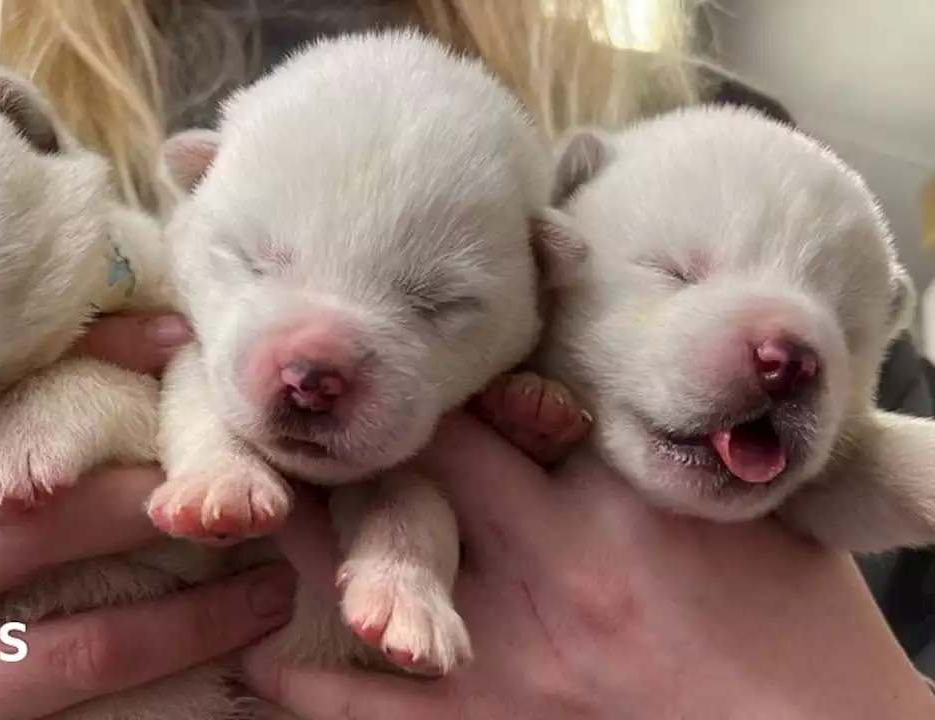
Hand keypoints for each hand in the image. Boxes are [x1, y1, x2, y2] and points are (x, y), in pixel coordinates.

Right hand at [0, 311, 295, 719]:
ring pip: (85, 647)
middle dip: (160, 507)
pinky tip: (214, 661)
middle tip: (247, 501)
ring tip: (268, 592)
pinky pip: (79, 715)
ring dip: (197, 619)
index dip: (96, 372)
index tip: (180, 350)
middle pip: (49, 527)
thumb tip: (149, 340)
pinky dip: (159, 684)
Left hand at [248, 388, 934, 718]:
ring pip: (371, 568)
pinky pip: (380, 711)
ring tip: (219, 507)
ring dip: (297, 536)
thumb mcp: (750, 509)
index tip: (390, 335)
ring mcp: (511, 647)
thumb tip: (610, 380)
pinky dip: (313, 688)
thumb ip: (669, 442)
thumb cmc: (810, 635)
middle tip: (289, 389)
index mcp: (614, 493)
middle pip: (419, 465)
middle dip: (355, 428)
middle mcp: (546, 558)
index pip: (505, 397)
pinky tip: (254, 663)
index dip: (441, 362)